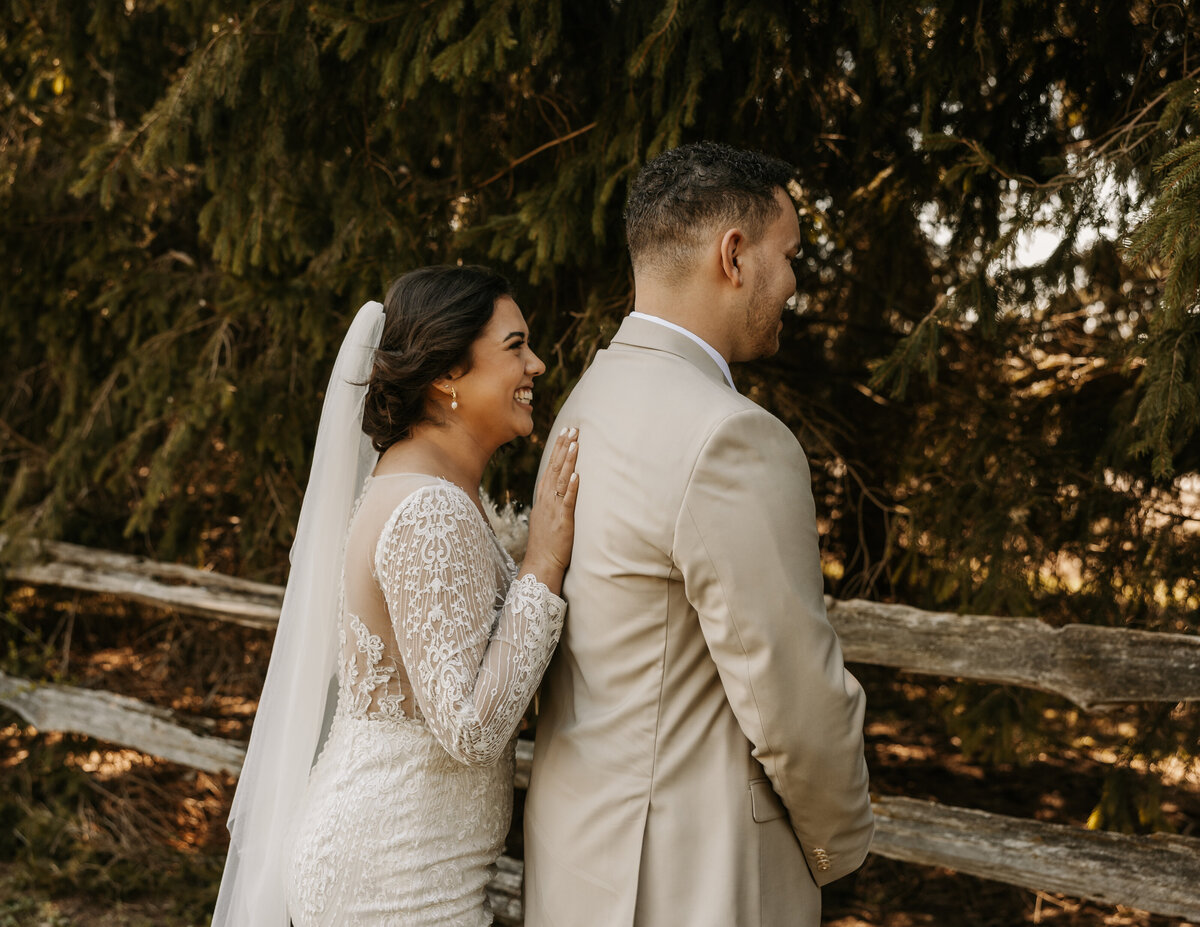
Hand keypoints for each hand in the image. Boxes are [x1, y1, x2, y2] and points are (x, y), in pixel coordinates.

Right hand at [520, 427, 578, 594]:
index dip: (557, 449)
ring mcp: (553, 509)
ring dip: (568, 461)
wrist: (540, 565)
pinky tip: (577, 474)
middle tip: (572, 428)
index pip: (550, 467)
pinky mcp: (562, 521)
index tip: (565, 432)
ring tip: (575, 443)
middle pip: (555, 468)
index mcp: (543, 497)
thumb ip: (554, 502)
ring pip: (560, 480)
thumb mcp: (547, 517)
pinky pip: (567, 501)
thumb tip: (563, 488)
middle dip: (563, 447)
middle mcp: (546, 500)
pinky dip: (571, 487)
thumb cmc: (547, 544)